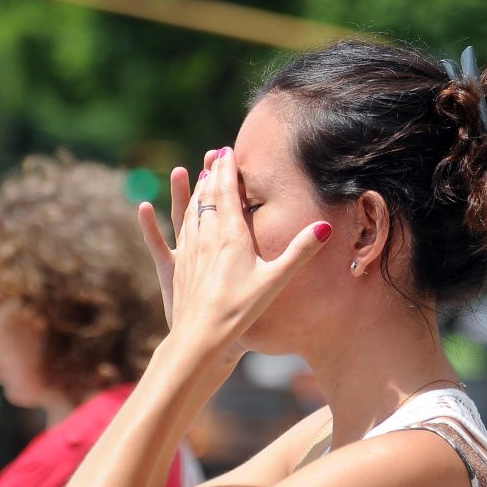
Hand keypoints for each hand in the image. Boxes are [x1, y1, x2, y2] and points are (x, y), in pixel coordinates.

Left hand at [137, 146, 330, 355]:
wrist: (201, 335)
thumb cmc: (241, 309)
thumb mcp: (276, 280)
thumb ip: (300, 251)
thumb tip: (324, 227)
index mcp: (231, 235)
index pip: (228, 193)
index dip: (227, 170)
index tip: (227, 150)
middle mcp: (207, 236)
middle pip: (208, 196)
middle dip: (213, 174)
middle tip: (215, 155)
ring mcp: (190, 251)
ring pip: (191, 211)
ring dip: (196, 190)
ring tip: (199, 175)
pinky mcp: (179, 266)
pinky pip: (174, 233)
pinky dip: (173, 216)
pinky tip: (161, 209)